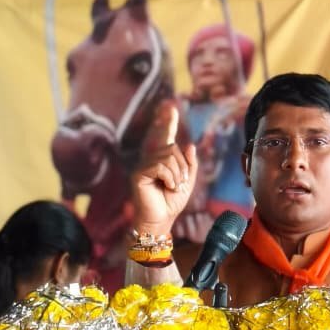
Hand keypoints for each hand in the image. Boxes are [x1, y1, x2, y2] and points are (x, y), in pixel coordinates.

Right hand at [131, 101, 198, 241]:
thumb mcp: (187, 183)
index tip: (171, 108)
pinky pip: (160, 166)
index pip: (165, 138)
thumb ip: (190, 164)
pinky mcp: (139, 174)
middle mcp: (150, 160)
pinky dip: (170, 177)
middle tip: (179, 184)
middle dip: (183, 167)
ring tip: (172, 187)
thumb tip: (189, 144)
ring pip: (168, 157)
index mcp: (162, 161)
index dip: (168, 123)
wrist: (161, 220)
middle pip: (172, 149)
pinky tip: (167, 187)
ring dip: (177, 174)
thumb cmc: (171, 203)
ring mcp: (143, 166)